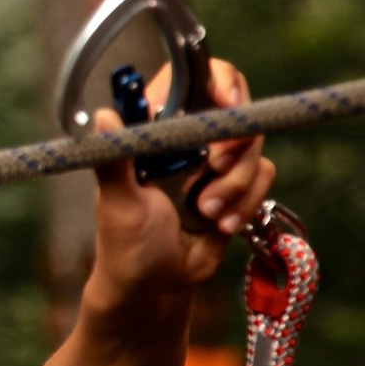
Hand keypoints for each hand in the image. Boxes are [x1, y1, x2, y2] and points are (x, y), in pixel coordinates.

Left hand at [88, 59, 275, 306]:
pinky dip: (244, 203)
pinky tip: (218, 226)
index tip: (227, 103)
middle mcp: (186, 137)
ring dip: (234, 187)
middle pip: (234, 111)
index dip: (217, 81)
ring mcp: (213, 161)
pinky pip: (263, 177)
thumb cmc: (125, 243)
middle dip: (232, 146)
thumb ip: (114, 159)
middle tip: (215, 169)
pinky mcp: (236, 186)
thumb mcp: (118, 202)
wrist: (155, 287)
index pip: (191, 79)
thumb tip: (103, 116)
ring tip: (204, 214)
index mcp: (153, 129)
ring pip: (253, 148)